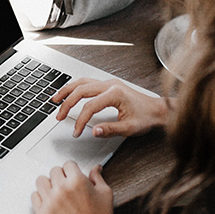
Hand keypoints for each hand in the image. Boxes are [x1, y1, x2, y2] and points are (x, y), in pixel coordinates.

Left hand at [31, 161, 123, 213]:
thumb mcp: (104, 193)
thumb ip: (97, 177)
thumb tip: (96, 168)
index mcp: (77, 181)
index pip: (67, 164)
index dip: (72, 170)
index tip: (73, 174)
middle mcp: (62, 189)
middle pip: (54, 171)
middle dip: (61, 176)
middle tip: (66, 184)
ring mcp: (51, 201)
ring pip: (41, 181)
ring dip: (49, 184)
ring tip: (56, 191)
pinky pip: (34, 196)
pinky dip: (40, 197)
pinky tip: (49, 200)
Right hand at [52, 78, 168, 137]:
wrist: (158, 110)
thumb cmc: (147, 117)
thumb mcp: (129, 128)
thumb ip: (110, 129)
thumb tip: (94, 131)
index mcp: (115, 94)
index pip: (90, 106)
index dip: (80, 120)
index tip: (76, 132)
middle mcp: (110, 85)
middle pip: (81, 90)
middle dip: (67, 103)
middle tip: (59, 116)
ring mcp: (109, 83)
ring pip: (82, 82)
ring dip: (67, 90)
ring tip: (56, 99)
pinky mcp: (109, 85)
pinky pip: (87, 82)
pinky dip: (75, 87)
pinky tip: (69, 93)